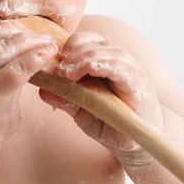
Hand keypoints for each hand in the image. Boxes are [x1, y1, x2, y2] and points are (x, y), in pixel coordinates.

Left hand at [39, 31, 161, 166]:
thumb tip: (43, 91)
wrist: (137, 143)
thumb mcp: (83, 112)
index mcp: (104, 61)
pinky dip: (104, 64)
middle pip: (95, 42)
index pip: (88, 40)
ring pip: (108, 51)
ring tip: (68, 73)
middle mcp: (119, 61)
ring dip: (85, 58)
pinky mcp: (139, 82)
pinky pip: (122, 66)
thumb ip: (66, 100)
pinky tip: (90, 68)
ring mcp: (131, 69)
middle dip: (74, 52)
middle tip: (59, 69)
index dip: (71, 44)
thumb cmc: (111, 124)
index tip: (55, 60)